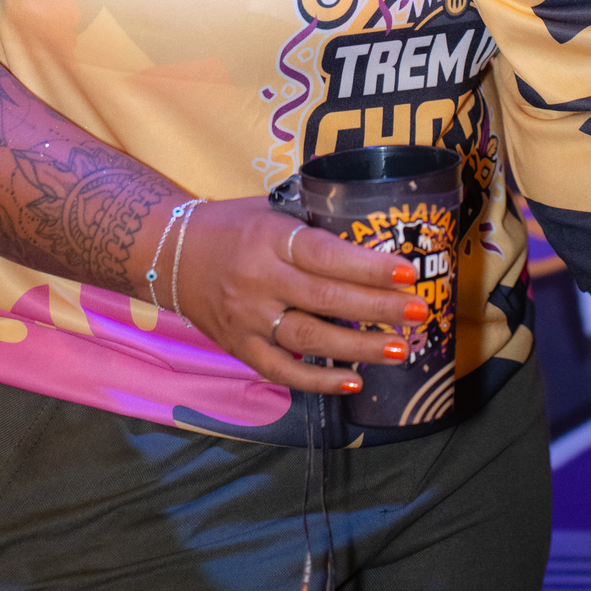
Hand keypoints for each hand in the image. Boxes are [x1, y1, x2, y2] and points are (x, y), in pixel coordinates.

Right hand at [175, 198, 424, 397]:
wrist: (171, 252)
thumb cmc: (234, 225)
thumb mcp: (271, 209)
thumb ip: (313, 224)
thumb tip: (374, 230)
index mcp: (270, 238)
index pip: (325, 255)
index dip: (367, 265)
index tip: (406, 271)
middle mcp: (259, 280)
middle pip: (325, 299)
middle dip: (377, 307)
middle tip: (418, 311)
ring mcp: (247, 318)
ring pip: (309, 338)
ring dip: (359, 347)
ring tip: (401, 349)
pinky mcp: (238, 347)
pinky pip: (282, 371)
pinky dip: (318, 380)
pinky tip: (354, 381)